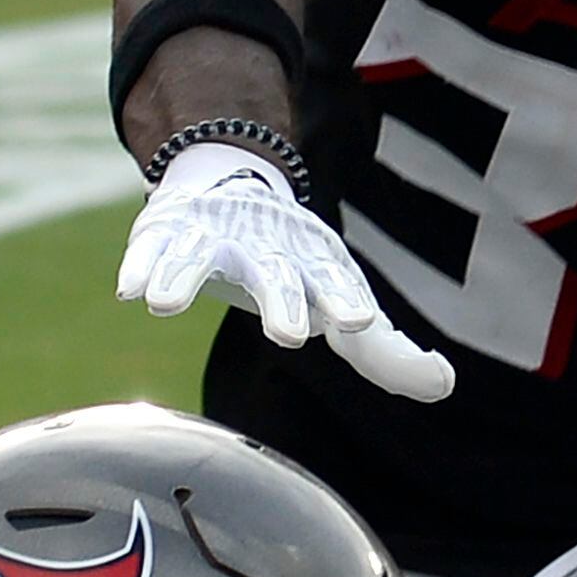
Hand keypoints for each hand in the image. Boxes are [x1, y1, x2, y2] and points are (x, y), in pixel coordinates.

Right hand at [116, 141, 452, 402]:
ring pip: (201, 257)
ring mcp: (216, 238)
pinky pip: (153, 250)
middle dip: (282, 300)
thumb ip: (387, 353)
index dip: (345, 301)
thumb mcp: (344, 306)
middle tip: (288, 333)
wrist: (235, 191)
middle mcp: (269, 250)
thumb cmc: (301, 269)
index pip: (336, 285)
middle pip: (275, 276)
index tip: (358, 319)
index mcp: (316, 269)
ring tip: (163, 304)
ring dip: (184, 277)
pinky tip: (131, 292)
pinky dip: (142, 267)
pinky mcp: (170, 234)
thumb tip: (444, 384)